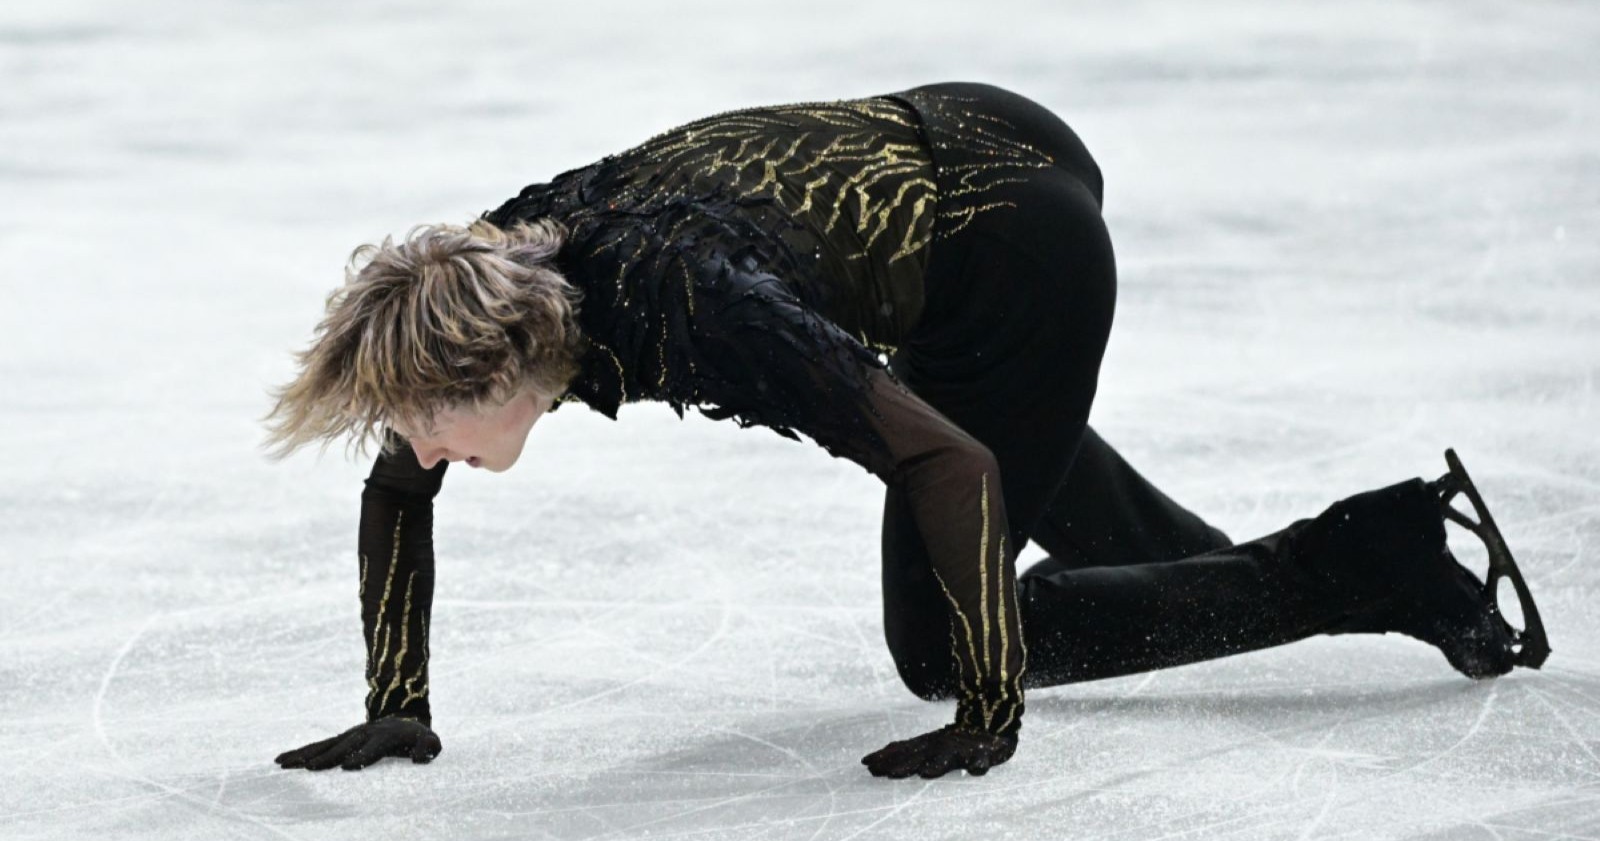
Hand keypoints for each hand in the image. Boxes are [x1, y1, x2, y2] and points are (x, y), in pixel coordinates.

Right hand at [275, 716, 441, 770]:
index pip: (372, 748)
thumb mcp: (431, 741)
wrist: (405, 718)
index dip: (362, 756)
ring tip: (285, 763)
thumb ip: (428, 747)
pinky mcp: (341, 738)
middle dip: (327, 758)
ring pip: (325, 745)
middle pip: (343, 747)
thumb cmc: (418, 737)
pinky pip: (319, 745)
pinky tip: (283, 759)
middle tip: (309, 769)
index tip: (348, 766)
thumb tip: (420, 758)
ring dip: (305, 754)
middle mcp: (364, 734)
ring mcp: (350, 734)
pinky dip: (301, 752)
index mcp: (385, 737)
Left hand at [861, 724, 1017, 777]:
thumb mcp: (924, 743)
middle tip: (889, 774)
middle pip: (920, 756)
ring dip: (937, 765)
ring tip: (925, 773)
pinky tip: (975, 768)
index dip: (886, 758)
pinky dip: (978, 763)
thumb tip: (868, 761)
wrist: (988, 716)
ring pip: (949, 757)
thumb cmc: (953, 739)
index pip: (902, 752)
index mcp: (926, 744)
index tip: (867, 764)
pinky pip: (981, 759)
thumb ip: (901, 752)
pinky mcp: (983, 752)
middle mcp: (940, 746)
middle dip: (904, 765)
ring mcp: (961, 749)